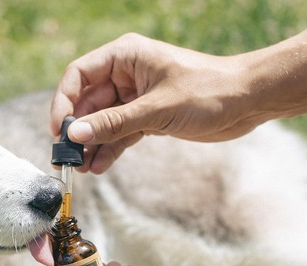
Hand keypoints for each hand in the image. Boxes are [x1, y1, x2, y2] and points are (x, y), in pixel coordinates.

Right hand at [50, 33, 259, 173]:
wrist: (248, 101)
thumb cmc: (209, 91)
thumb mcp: (157, 109)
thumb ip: (114, 123)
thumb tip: (75, 135)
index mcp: (126, 56)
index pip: (79, 75)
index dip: (64, 102)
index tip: (59, 131)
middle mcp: (126, 74)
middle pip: (87, 102)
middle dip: (76, 131)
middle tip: (66, 159)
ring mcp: (136, 96)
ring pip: (102, 121)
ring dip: (91, 144)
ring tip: (81, 169)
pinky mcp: (148, 116)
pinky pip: (119, 133)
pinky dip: (109, 149)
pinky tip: (100, 167)